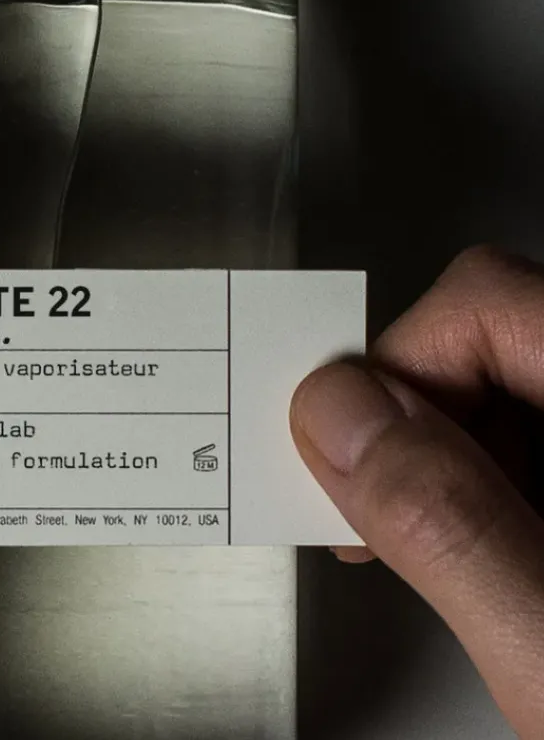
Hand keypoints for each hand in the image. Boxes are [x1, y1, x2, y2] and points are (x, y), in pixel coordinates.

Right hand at [292, 247, 543, 737]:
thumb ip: (449, 527)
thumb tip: (342, 418)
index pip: (490, 304)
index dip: (401, 371)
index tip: (354, 460)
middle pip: (493, 334)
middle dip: (414, 423)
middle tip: (387, 518)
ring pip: (505, 388)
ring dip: (447, 463)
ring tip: (455, 563)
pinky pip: (527, 440)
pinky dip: (484, 489)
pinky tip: (490, 560)